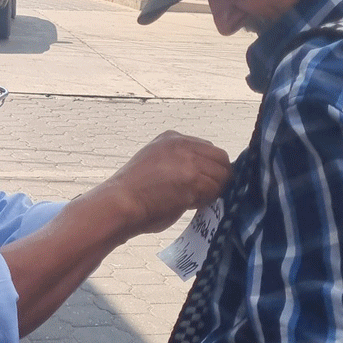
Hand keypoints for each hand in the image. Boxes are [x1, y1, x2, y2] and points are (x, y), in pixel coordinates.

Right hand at [106, 131, 230, 236]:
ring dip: (213, 191)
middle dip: (218, 177)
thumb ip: (179, 161)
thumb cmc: (133, 190)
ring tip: (193, 200)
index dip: (209, 168)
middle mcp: (181, 144)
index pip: (208, 149)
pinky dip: (207, 201)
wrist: (120, 202)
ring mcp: (188, 161)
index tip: (200, 182)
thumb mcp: (155, 161)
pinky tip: (189, 204)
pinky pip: (214, 191)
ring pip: (222, 175)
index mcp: (171, 138)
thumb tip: (203, 174)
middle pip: (221, 158)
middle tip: (205, 193)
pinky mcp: (192, 179)